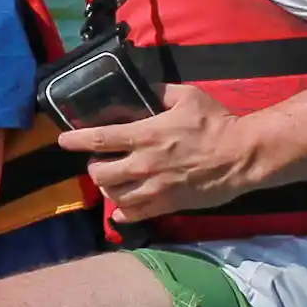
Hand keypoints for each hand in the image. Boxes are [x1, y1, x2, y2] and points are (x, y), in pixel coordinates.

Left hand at [63, 84, 262, 222]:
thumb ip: (159, 92)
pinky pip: (133, 215)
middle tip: (100, 162)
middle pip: (99, 174)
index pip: (98, 139)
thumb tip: (142, 90)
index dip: (75, 140)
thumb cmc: (216, 123)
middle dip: (93, 167)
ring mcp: (154, 188)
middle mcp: (143, 164)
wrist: (242, 156)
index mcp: (145, 135)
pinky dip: (122, 212)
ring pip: (113, 196)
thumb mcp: (187, 97)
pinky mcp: (166, 205)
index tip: (63, 140)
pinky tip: (122, 207)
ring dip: (108, 188)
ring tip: (113, 181)